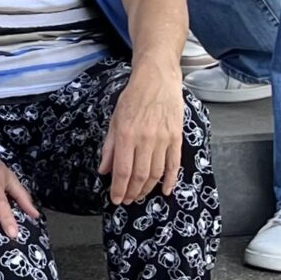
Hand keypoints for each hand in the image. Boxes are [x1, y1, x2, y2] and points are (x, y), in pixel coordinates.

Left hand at [99, 69, 185, 205]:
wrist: (156, 80)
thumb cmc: (133, 98)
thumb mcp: (114, 120)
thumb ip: (109, 147)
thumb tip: (104, 170)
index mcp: (126, 134)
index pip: (122, 170)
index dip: (118, 189)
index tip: (116, 199)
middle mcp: (145, 139)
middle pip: (139, 175)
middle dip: (132, 192)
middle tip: (127, 200)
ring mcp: (163, 139)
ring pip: (156, 173)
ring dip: (147, 189)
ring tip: (140, 195)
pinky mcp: (176, 137)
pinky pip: (174, 164)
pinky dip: (170, 180)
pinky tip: (165, 191)